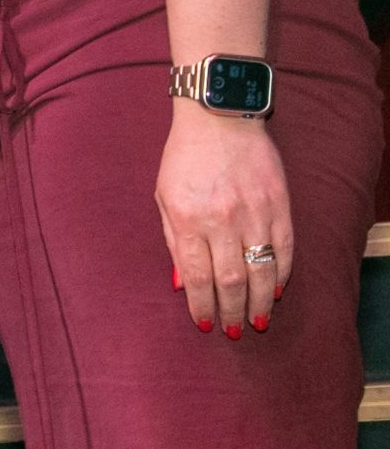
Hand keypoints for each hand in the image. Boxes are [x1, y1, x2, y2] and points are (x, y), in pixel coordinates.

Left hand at [158, 103, 291, 337]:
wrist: (220, 117)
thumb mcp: (164, 196)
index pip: (196, 275)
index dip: (201, 304)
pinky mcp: (279, 205)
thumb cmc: (184, 158)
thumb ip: (174, 241)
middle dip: (231, 311)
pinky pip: (284, 250)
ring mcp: (254, 213)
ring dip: (260, 302)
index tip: (205, 323)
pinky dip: (281, 274)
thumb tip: (181, 283)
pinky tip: (276, 291)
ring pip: (261, 271)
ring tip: (258, 322)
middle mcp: (222, 220)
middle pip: (231, 280)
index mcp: (188, 218)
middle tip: (233, 331)